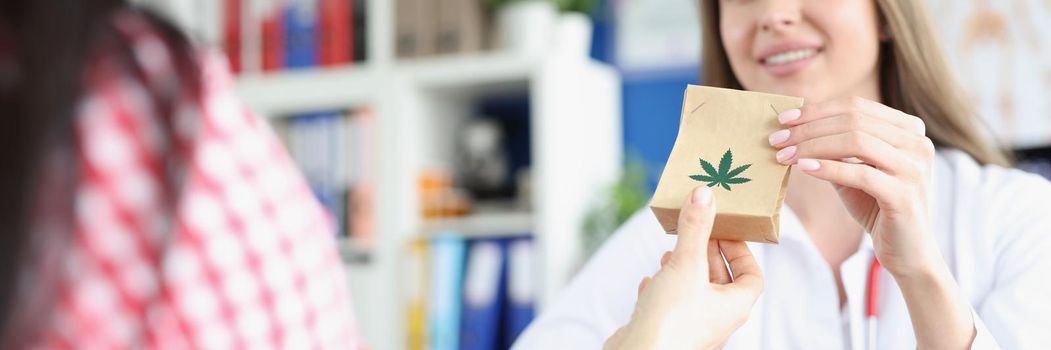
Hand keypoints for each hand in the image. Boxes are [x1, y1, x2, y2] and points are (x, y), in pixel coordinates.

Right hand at [604, 187, 762, 349]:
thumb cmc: (671, 318)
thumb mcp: (686, 264)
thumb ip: (695, 229)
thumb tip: (704, 194)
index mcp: (734, 306)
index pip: (753, 275)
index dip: (741, 251)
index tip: (723, 231)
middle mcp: (717, 319)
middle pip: (722, 281)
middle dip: (707, 254)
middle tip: (695, 232)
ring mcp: (692, 327)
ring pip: (694, 292)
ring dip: (683, 270)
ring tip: (669, 253)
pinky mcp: (666, 331)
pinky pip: (670, 306)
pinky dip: (662, 289)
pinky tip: (649, 280)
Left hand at [767, 97, 939, 277]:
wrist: (907, 252)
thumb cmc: (877, 208)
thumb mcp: (853, 171)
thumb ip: (833, 149)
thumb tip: (793, 129)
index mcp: (909, 130)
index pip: (856, 107)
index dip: (816, 110)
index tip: (783, 119)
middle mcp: (918, 143)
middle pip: (853, 120)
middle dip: (809, 128)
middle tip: (776, 139)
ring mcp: (915, 168)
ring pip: (856, 141)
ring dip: (812, 145)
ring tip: (783, 155)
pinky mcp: (905, 195)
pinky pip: (860, 174)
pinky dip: (828, 168)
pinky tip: (803, 168)